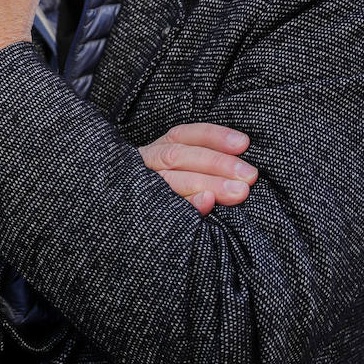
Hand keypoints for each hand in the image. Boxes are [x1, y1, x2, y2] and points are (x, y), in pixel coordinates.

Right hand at [141, 123, 256, 214]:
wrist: (113, 227)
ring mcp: (138, 187)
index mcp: (155, 151)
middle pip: (179, 156)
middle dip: (218, 164)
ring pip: (171, 179)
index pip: (182, 136)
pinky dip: (188, 204)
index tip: (243, 143)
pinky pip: (163, 208)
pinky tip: (207, 203)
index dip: (213, 136)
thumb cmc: (165, 194)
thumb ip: (201, 165)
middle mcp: (144, 165)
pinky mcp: (140, 211)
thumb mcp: (177, 172)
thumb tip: (240, 160)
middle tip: (249, 176)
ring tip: (238, 192)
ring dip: (208, 183)